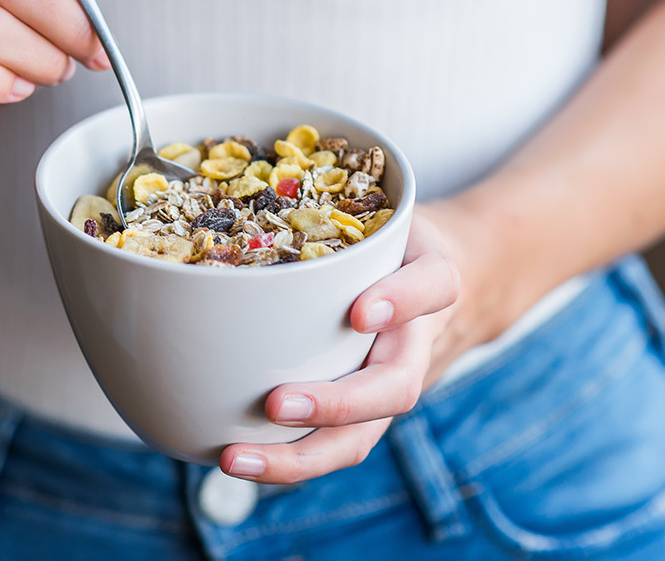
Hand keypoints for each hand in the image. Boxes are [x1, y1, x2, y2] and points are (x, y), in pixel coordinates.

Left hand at [218, 208, 465, 483]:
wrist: (435, 278)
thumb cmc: (395, 239)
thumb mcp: (386, 209)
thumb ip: (342, 205)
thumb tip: (242, 204)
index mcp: (430, 283)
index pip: (433, 286)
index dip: (402, 301)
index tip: (362, 312)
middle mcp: (415, 342)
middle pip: (394, 390)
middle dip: (336, 406)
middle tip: (276, 405)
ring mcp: (387, 386)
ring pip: (360, 438)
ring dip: (297, 458)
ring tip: (232, 458)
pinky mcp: (360, 414)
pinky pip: (329, 445)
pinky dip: (282, 460)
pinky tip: (229, 457)